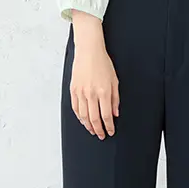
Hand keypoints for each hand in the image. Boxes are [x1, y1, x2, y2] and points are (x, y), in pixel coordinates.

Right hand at [69, 12, 118, 138]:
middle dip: (98, 129)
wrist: (89, 52)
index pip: (106, 115)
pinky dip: (79, 117)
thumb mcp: (115, 81)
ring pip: (83, 116)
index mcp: (103, 92)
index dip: (108, 126)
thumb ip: (115, 99)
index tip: (110, 132)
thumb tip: (115, 113)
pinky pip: (75, 108)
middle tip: (101, 135)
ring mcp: (81, 92)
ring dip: (88, 125)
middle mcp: (91, 94)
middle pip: (94, 119)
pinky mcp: (73, 90)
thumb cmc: (103, 64)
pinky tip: (83, 120)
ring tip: (92, 130)